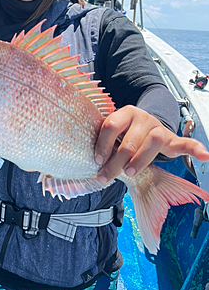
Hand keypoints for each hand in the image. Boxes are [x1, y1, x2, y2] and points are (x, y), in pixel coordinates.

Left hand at [94, 105, 208, 183]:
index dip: (102, 144)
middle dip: (116, 162)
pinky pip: (184, 142)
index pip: (111, 126)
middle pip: (128, 141)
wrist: (146, 124)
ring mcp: (158, 128)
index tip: (97, 160)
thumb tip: (92, 165)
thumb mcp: (113, 133)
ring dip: (139, 160)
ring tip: (129, 173)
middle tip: (106, 176)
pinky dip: (194, 149)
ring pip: (151, 143)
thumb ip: (105, 144)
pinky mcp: (171, 138)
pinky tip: (204, 156)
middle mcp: (142, 117)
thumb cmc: (125, 133)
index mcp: (125, 113)